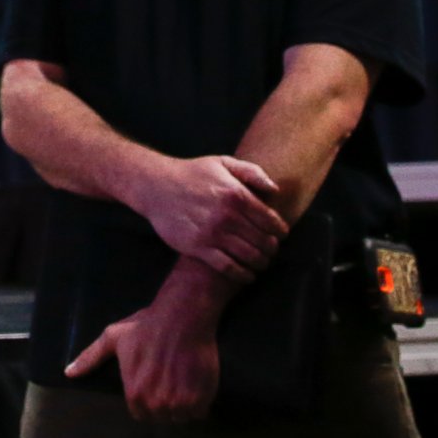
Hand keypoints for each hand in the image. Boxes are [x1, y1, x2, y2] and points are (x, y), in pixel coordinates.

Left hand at [65, 284, 219, 422]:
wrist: (183, 315)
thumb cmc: (146, 325)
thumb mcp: (113, 337)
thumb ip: (90, 358)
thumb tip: (68, 373)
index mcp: (134, 393)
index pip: (140, 413)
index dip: (146, 398)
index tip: (153, 381)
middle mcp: (156, 403)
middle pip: (161, 417)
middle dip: (165, 402)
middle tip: (169, 378)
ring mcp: (180, 403)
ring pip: (181, 416)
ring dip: (183, 404)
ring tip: (182, 380)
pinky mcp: (201, 398)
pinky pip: (200, 412)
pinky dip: (200, 401)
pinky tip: (196, 381)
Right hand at [130, 155, 286, 279]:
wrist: (156, 186)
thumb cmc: (192, 173)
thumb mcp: (222, 162)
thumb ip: (252, 172)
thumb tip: (275, 190)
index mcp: (236, 194)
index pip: (270, 220)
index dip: (280, 230)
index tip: (281, 235)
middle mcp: (227, 215)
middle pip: (263, 240)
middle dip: (272, 248)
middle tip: (272, 251)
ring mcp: (213, 233)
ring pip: (249, 256)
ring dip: (261, 263)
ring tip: (262, 263)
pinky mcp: (198, 248)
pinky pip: (228, 267)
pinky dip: (242, 275)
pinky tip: (247, 275)